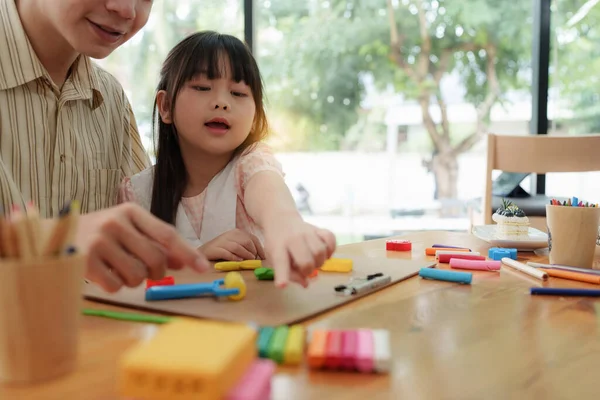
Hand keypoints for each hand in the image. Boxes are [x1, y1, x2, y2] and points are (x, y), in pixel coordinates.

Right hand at [76, 203, 209, 291]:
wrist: (51, 237)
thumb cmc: (98, 234)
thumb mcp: (126, 230)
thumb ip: (153, 242)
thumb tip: (182, 262)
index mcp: (130, 211)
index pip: (167, 234)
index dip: (187, 252)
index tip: (203, 267)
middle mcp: (115, 222)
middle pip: (156, 258)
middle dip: (156, 272)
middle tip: (146, 272)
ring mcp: (99, 241)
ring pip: (137, 275)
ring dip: (134, 280)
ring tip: (119, 270)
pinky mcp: (84, 261)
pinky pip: (116, 286)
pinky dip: (115, 287)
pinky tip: (104, 275)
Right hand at [199, 229, 265, 260]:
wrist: (203, 252)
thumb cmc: (222, 250)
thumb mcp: (236, 245)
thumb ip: (246, 247)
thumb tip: (260, 256)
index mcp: (237, 232)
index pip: (253, 238)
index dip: (260, 249)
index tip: (263, 258)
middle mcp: (230, 235)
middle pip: (247, 242)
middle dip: (253, 252)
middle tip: (254, 261)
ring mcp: (222, 241)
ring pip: (238, 247)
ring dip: (246, 255)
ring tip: (248, 262)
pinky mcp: (215, 249)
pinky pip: (227, 253)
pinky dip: (234, 258)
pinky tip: (238, 261)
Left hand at [263, 216, 335, 287]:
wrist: (280, 220)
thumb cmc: (277, 244)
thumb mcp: (274, 258)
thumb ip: (289, 273)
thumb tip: (306, 284)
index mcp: (278, 248)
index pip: (280, 262)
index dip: (282, 276)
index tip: (282, 285)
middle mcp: (293, 238)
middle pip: (306, 260)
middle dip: (308, 271)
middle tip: (305, 270)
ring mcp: (307, 232)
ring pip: (320, 251)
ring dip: (320, 262)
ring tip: (313, 261)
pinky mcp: (318, 228)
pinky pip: (331, 239)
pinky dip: (331, 249)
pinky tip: (324, 253)